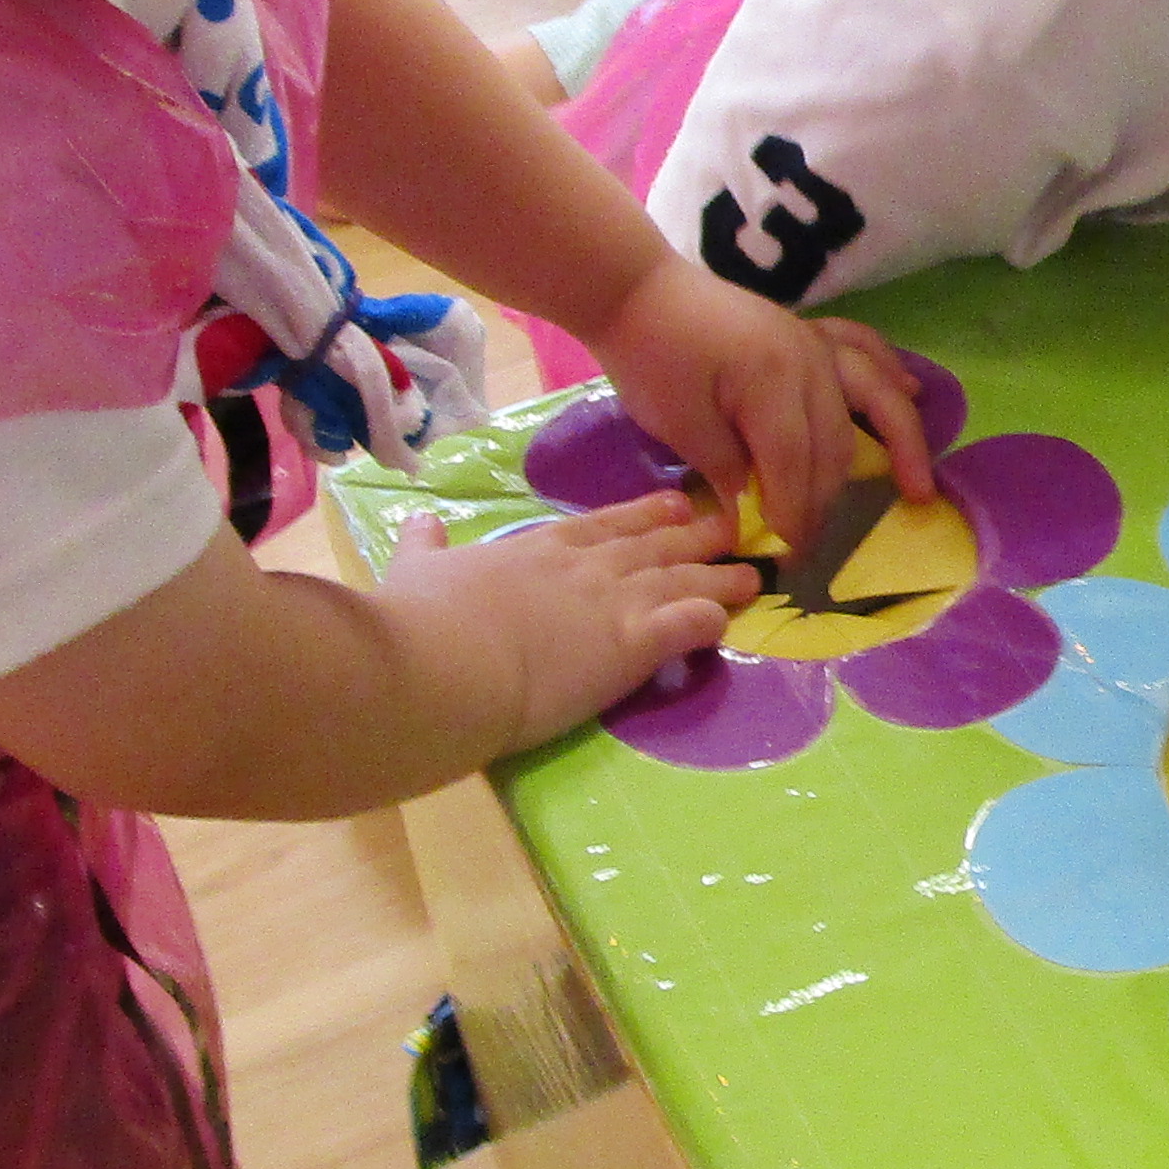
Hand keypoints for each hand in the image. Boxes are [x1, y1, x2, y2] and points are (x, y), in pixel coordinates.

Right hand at [394, 493, 753, 751]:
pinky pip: (686, 625)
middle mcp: (586, 566)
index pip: (602, 525)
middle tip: (731, 527)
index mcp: (539, 548)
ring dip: (718, 576)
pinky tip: (731, 620)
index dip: (643, 515)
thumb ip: (425, 544)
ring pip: (681, 579)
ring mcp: (613, 602)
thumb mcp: (416, 570)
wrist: (441, 663)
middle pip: (653, 545)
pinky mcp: (632, 645)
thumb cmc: (423, 618)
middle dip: (695, 536)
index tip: (674, 504)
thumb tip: (419, 519)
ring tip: (752, 574)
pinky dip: (712, 619)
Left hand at [585, 252, 939, 546]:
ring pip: (866, 403)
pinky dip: (890, 371)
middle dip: (826, 500)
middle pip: (834, 444)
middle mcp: (808, 359)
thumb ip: (725, 469)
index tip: (788, 556)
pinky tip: (913, 392)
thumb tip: (755, 517)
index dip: (795, 514)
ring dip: (894, 445)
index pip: (794, 464)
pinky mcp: (807, 331)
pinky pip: (864, 348)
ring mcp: (813, 341)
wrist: (636, 291)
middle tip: (811, 547)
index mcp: (771, 382)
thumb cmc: (650, 357)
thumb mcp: (678, 423)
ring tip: (916, 488)